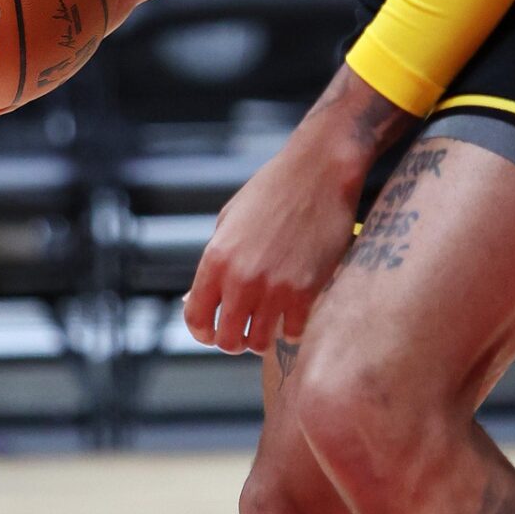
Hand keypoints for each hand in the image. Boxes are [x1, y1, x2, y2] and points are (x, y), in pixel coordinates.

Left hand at [183, 65, 410, 353]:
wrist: (319, 171)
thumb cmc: (273, 191)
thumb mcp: (229, 221)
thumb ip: (215, 262)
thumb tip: (198, 300)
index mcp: (216, 259)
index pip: (196, 317)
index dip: (201, 332)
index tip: (211, 332)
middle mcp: (241, 279)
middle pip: (227, 340)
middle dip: (233, 340)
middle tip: (244, 331)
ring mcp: (275, 288)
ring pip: (260, 342)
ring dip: (263, 336)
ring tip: (269, 323)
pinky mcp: (307, 291)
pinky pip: (293, 331)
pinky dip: (292, 327)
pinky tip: (294, 312)